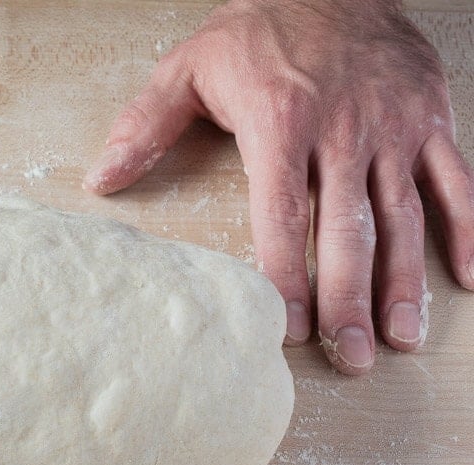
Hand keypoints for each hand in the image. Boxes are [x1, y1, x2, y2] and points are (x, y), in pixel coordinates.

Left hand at [84, 0, 473, 374]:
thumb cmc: (258, 30)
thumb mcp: (188, 67)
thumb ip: (146, 126)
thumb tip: (102, 179)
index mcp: (280, 122)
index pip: (283, 213)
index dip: (285, 273)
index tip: (286, 326)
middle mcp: (343, 130)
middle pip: (347, 229)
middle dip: (347, 299)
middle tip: (348, 357)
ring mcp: (392, 127)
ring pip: (402, 216)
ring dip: (402, 283)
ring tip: (399, 338)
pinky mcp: (429, 119)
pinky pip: (455, 180)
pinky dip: (465, 230)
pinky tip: (463, 281)